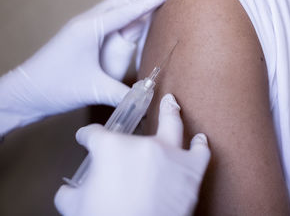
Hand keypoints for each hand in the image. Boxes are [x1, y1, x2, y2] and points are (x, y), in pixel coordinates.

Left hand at [0, 0, 172, 134]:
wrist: (25, 94)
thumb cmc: (54, 87)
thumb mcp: (93, 91)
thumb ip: (124, 94)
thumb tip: (148, 98)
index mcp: (91, 28)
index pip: (128, 9)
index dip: (150, 0)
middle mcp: (89, 23)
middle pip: (122, 2)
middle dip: (141, 8)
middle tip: (157, 22)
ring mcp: (85, 30)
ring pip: (116, 12)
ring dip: (132, 18)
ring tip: (146, 33)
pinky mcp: (84, 39)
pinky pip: (109, 24)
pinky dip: (122, 29)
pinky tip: (127, 43)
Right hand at [54, 94, 210, 215]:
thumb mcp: (77, 207)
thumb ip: (70, 193)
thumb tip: (68, 191)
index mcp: (111, 148)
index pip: (95, 135)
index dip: (88, 137)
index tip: (87, 139)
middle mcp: (142, 145)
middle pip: (139, 124)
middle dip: (137, 110)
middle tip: (137, 105)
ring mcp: (169, 155)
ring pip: (174, 125)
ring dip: (172, 113)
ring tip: (172, 105)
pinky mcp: (190, 171)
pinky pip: (200, 152)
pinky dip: (200, 145)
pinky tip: (199, 140)